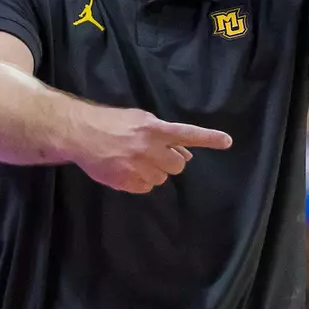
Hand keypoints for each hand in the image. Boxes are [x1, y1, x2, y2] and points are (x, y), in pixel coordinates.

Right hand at [70, 103, 232, 193]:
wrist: (81, 133)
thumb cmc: (112, 123)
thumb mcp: (140, 120)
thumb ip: (163, 135)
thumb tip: (186, 154)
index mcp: (154, 129)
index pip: (187, 134)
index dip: (209, 139)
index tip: (227, 142)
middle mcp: (148, 148)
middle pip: (177, 165)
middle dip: (170, 161)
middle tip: (154, 155)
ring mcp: (137, 166)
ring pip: (162, 178)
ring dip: (154, 172)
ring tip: (135, 160)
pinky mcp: (126, 181)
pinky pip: (146, 188)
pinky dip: (140, 182)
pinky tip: (127, 170)